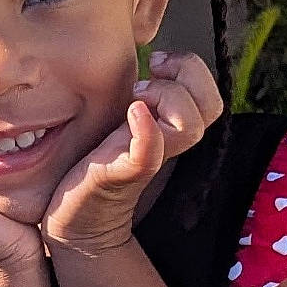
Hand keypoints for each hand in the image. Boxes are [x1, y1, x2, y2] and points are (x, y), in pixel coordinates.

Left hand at [41, 51, 223, 255]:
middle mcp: (166, 144)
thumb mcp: (119, 127)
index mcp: (168, 129)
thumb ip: (138, 102)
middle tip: (150, 74)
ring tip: (134, 99)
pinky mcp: (122, 175)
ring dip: (164, 98)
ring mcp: (148, 160)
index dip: (192, 70)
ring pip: (190, 126)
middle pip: (212, 107)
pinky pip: (149, 153)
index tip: (157, 63)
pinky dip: (147, 129)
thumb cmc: (93, 171)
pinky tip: (131, 114)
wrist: (75, 224)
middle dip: (185, 76)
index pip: (210, 97)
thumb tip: (147, 64)